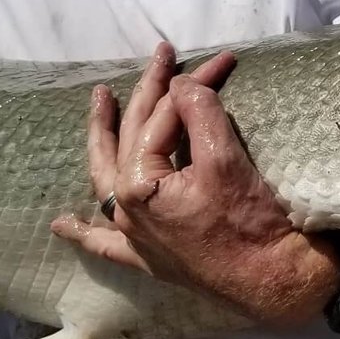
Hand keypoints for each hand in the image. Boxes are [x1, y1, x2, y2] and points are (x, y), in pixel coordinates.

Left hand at [51, 42, 339, 326]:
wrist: (275, 282)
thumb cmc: (251, 223)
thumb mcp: (226, 160)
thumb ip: (199, 114)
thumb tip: (181, 85)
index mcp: (140, 185)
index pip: (162, 120)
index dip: (191, 85)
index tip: (221, 62)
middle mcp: (128, 212)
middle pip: (129, 138)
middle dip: (145, 92)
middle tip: (160, 56)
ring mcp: (136, 237)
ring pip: (106, 180)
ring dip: (102, 140)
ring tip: (100, 103)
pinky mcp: (150, 259)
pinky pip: (107, 245)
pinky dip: (83, 233)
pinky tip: (63, 224)